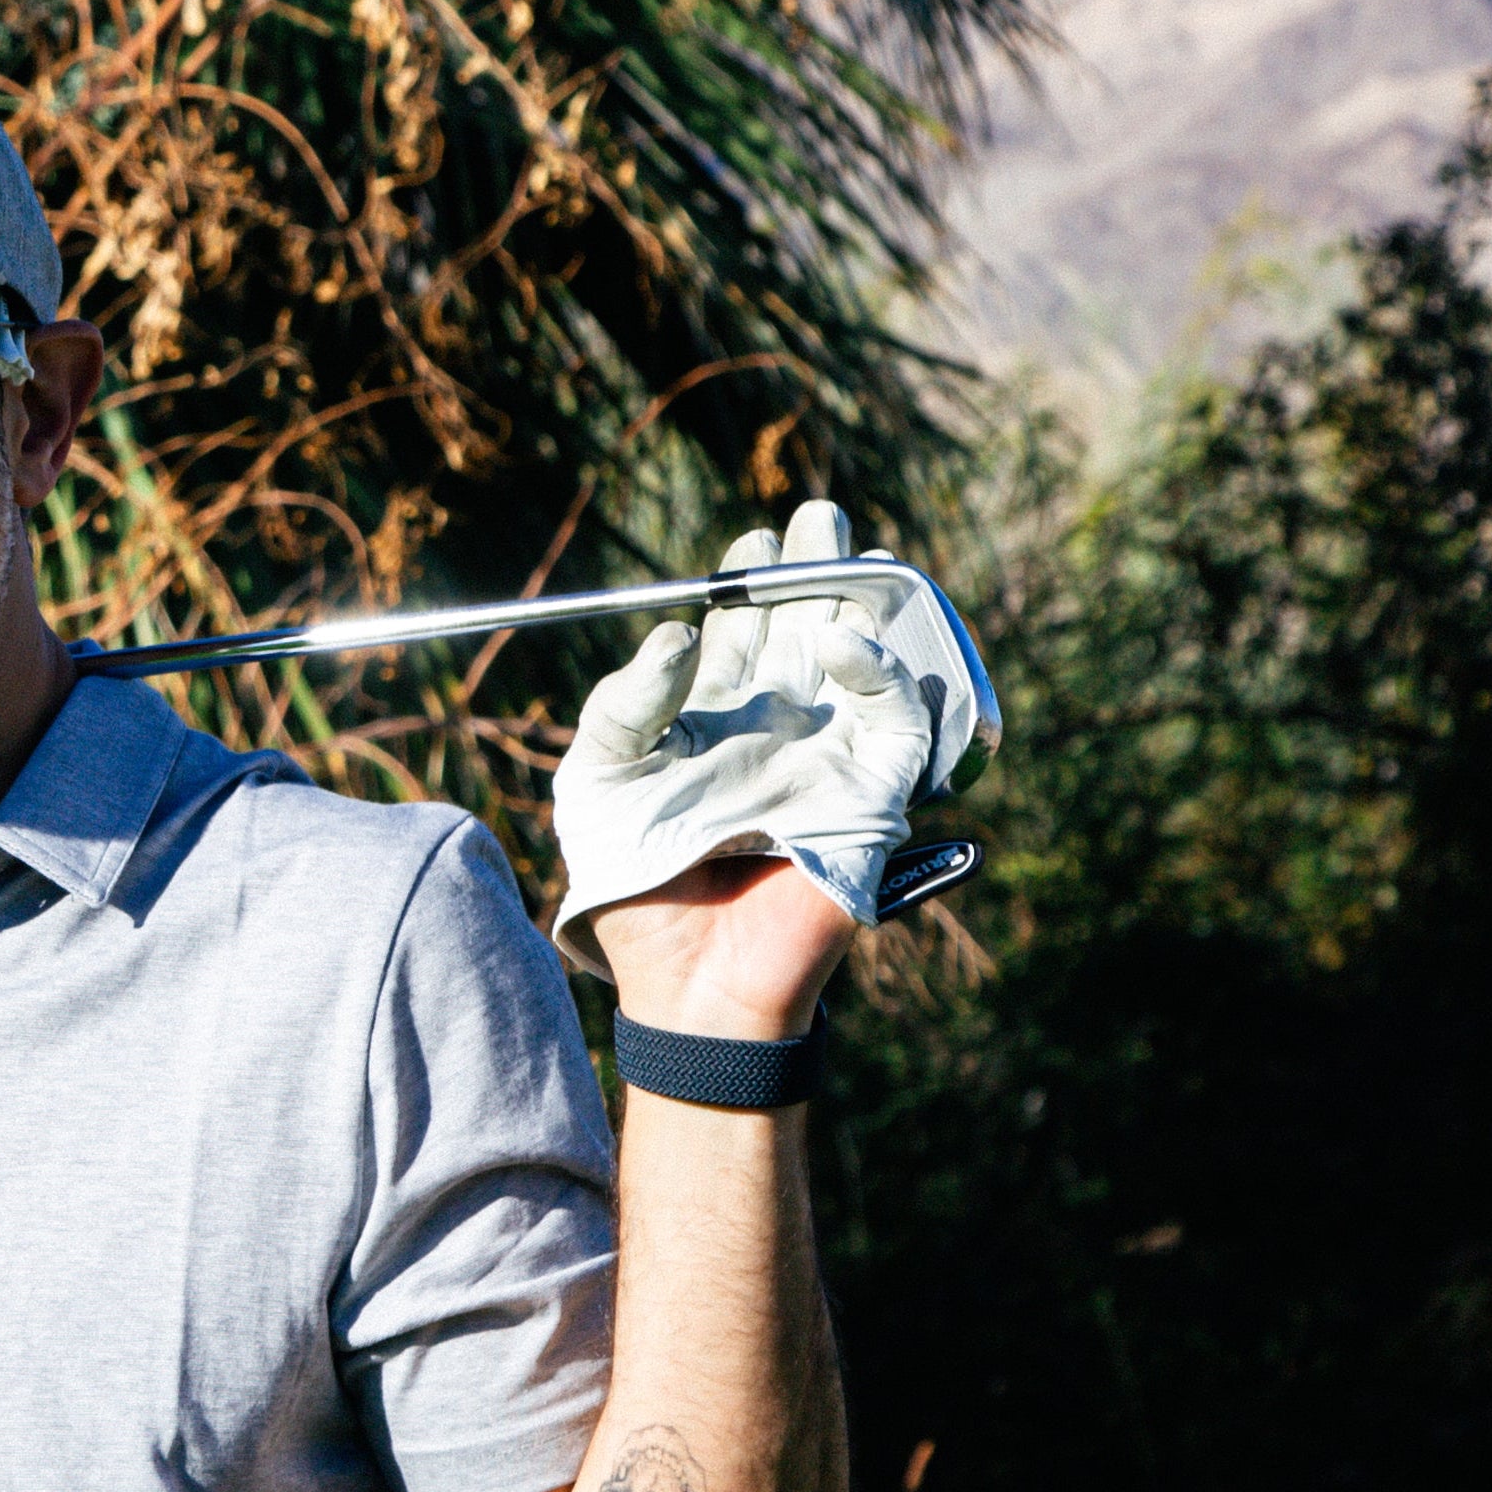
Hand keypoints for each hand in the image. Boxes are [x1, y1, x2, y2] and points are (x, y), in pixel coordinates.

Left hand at [551, 500, 933, 1022]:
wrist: (681, 976)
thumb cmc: (630, 883)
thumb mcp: (595, 778)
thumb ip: (624, 702)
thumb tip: (680, 634)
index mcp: (713, 721)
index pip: (742, 633)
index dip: (748, 586)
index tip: (743, 551)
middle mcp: (776, 730)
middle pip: (807, 628)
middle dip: (816, 569)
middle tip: (817, 515)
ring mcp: (826, 759)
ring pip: (858, 659)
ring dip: (858, 601)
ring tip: (842, 548)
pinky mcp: (870, 795)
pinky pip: (896, 722)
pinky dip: (878, 675)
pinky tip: (839, 643)